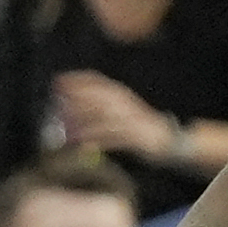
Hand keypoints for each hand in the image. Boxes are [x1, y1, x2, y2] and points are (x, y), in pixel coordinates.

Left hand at [51, 70, 179, 160]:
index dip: (77, 80)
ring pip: (104, 120)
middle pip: (98, 98)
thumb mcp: (121, 110)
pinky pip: (114, 139)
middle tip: (57, 105)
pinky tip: (86, 146)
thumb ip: (99, 106)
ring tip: (67, 132)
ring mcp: (132, 121)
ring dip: (84, 125)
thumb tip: (71, 105)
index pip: (97, 81)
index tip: (57, 81)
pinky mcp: (137, 138)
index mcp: (122, 94)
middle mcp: (126, 104)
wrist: (170, 140)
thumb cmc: (140, 126)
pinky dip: (100, 142)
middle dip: (76, 100)